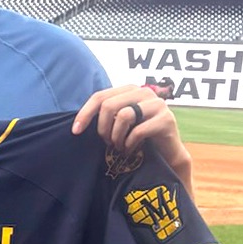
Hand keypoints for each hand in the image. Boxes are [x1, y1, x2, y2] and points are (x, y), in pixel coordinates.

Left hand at [72, 84, 193, 191]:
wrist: (166, 153)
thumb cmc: (138, 137)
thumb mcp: (119, 122)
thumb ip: (105, 115)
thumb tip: (78, 122)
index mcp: (129, 89)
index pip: (99, 96)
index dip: (85, 113)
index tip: (76, 131)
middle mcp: (144, 92)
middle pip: (109, 105)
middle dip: (102, 128)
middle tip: (107, 142)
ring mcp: (158, 104)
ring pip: (123, 116)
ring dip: (116, 136)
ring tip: (119, 146)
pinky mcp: (167, 119)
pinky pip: (138, 131)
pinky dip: (129, 143)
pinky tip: (130, 149)